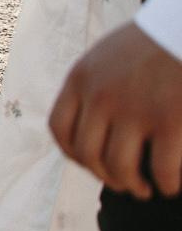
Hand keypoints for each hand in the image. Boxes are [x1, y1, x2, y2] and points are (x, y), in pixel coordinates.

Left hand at [49, 24, 181, 198]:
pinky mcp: (171, 120)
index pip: (60, 128)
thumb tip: (88, 118)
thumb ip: (95, 82)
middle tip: (125, 183)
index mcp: (82, 78)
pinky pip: (163, 169)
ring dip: (133, 186)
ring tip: (147, 189)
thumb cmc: (156, 41)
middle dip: (106, 176)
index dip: (74, 154)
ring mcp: (135, 109)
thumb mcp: (110, 54)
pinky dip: (167, 184)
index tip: (91, 164)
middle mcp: (101, 96)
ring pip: (120, 167)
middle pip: (88, 153)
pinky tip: (172, 185)